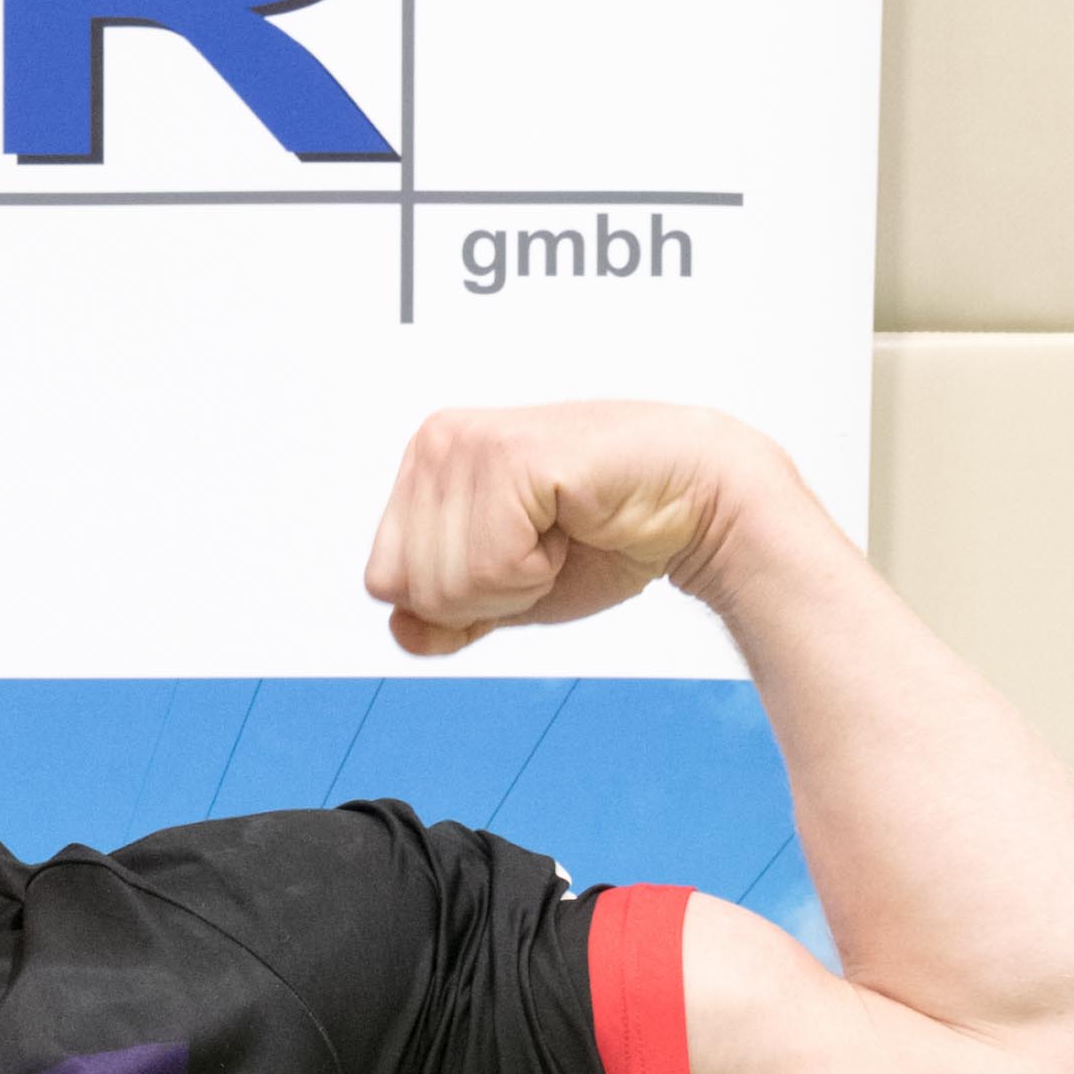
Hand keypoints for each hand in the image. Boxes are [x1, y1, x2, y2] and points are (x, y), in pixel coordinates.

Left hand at [362, 402, 785, 657]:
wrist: (690, 507)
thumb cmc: (603, 539)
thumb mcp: (504, 594)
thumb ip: (444, 616)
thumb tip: (399, 630)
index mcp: (424, 467)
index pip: (382, 582)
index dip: (453, 601)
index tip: (515, 558)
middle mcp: (435, 443)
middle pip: (405, 587)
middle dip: (482, 595)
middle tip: (541, 547)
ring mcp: (467, 444)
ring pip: (444, 584)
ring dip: (515, 583)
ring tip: (557, 532)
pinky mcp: (508, 457)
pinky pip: (490, 568)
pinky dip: (537, 571)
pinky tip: (570, 522)